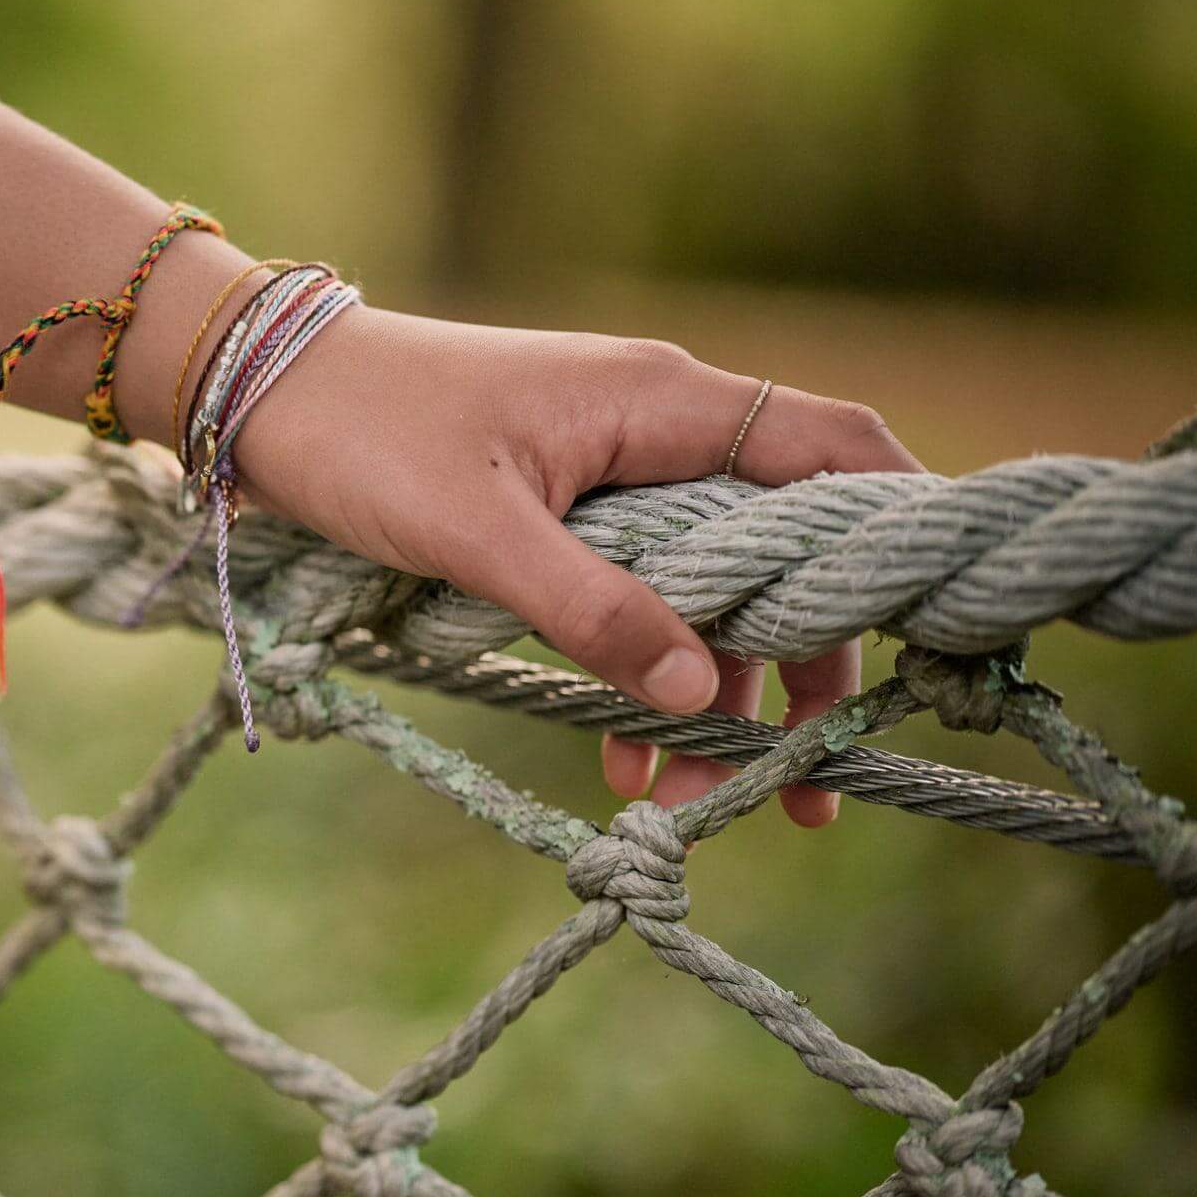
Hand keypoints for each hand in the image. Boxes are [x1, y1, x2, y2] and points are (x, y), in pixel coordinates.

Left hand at [228, 307, 924, 825]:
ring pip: (708, 589)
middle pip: (782, 549)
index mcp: (665, 403)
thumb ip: (592, 608)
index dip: (899, 535)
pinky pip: (638, 596)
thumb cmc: (367, 437)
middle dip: (799, 667)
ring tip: (702, 802)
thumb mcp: (479, 533)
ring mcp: (613, 470)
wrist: (259, 395)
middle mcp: (659, 429)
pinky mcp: (564, 511)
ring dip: (712, 691)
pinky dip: (643, 671)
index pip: (832, 454)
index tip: (936, 639)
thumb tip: (703, 690)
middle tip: (808, 784)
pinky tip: (629, 756)